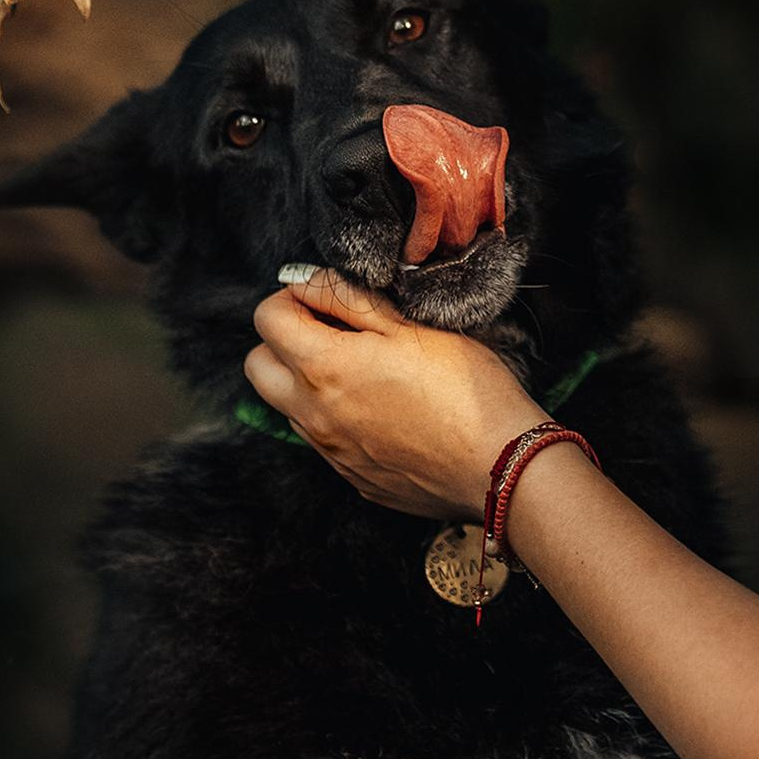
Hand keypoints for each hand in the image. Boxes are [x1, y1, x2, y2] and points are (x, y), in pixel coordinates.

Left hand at [244, 268, 549, 518]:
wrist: (501, 468)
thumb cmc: (465, 388)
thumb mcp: (409, 327)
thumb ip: (348, 300)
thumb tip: (302, 280)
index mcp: (324, 368)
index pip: (266, 319)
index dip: (290, 297)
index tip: (324, 298)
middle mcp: (313, 414)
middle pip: (258, 366)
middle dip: (282, 340)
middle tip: (330, 330)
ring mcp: (330, 452)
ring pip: (286, 405)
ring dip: (305, 380)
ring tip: (361, 369)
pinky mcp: (352, 478)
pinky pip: (321, 439)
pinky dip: (333, 416)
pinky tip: (382, 407)